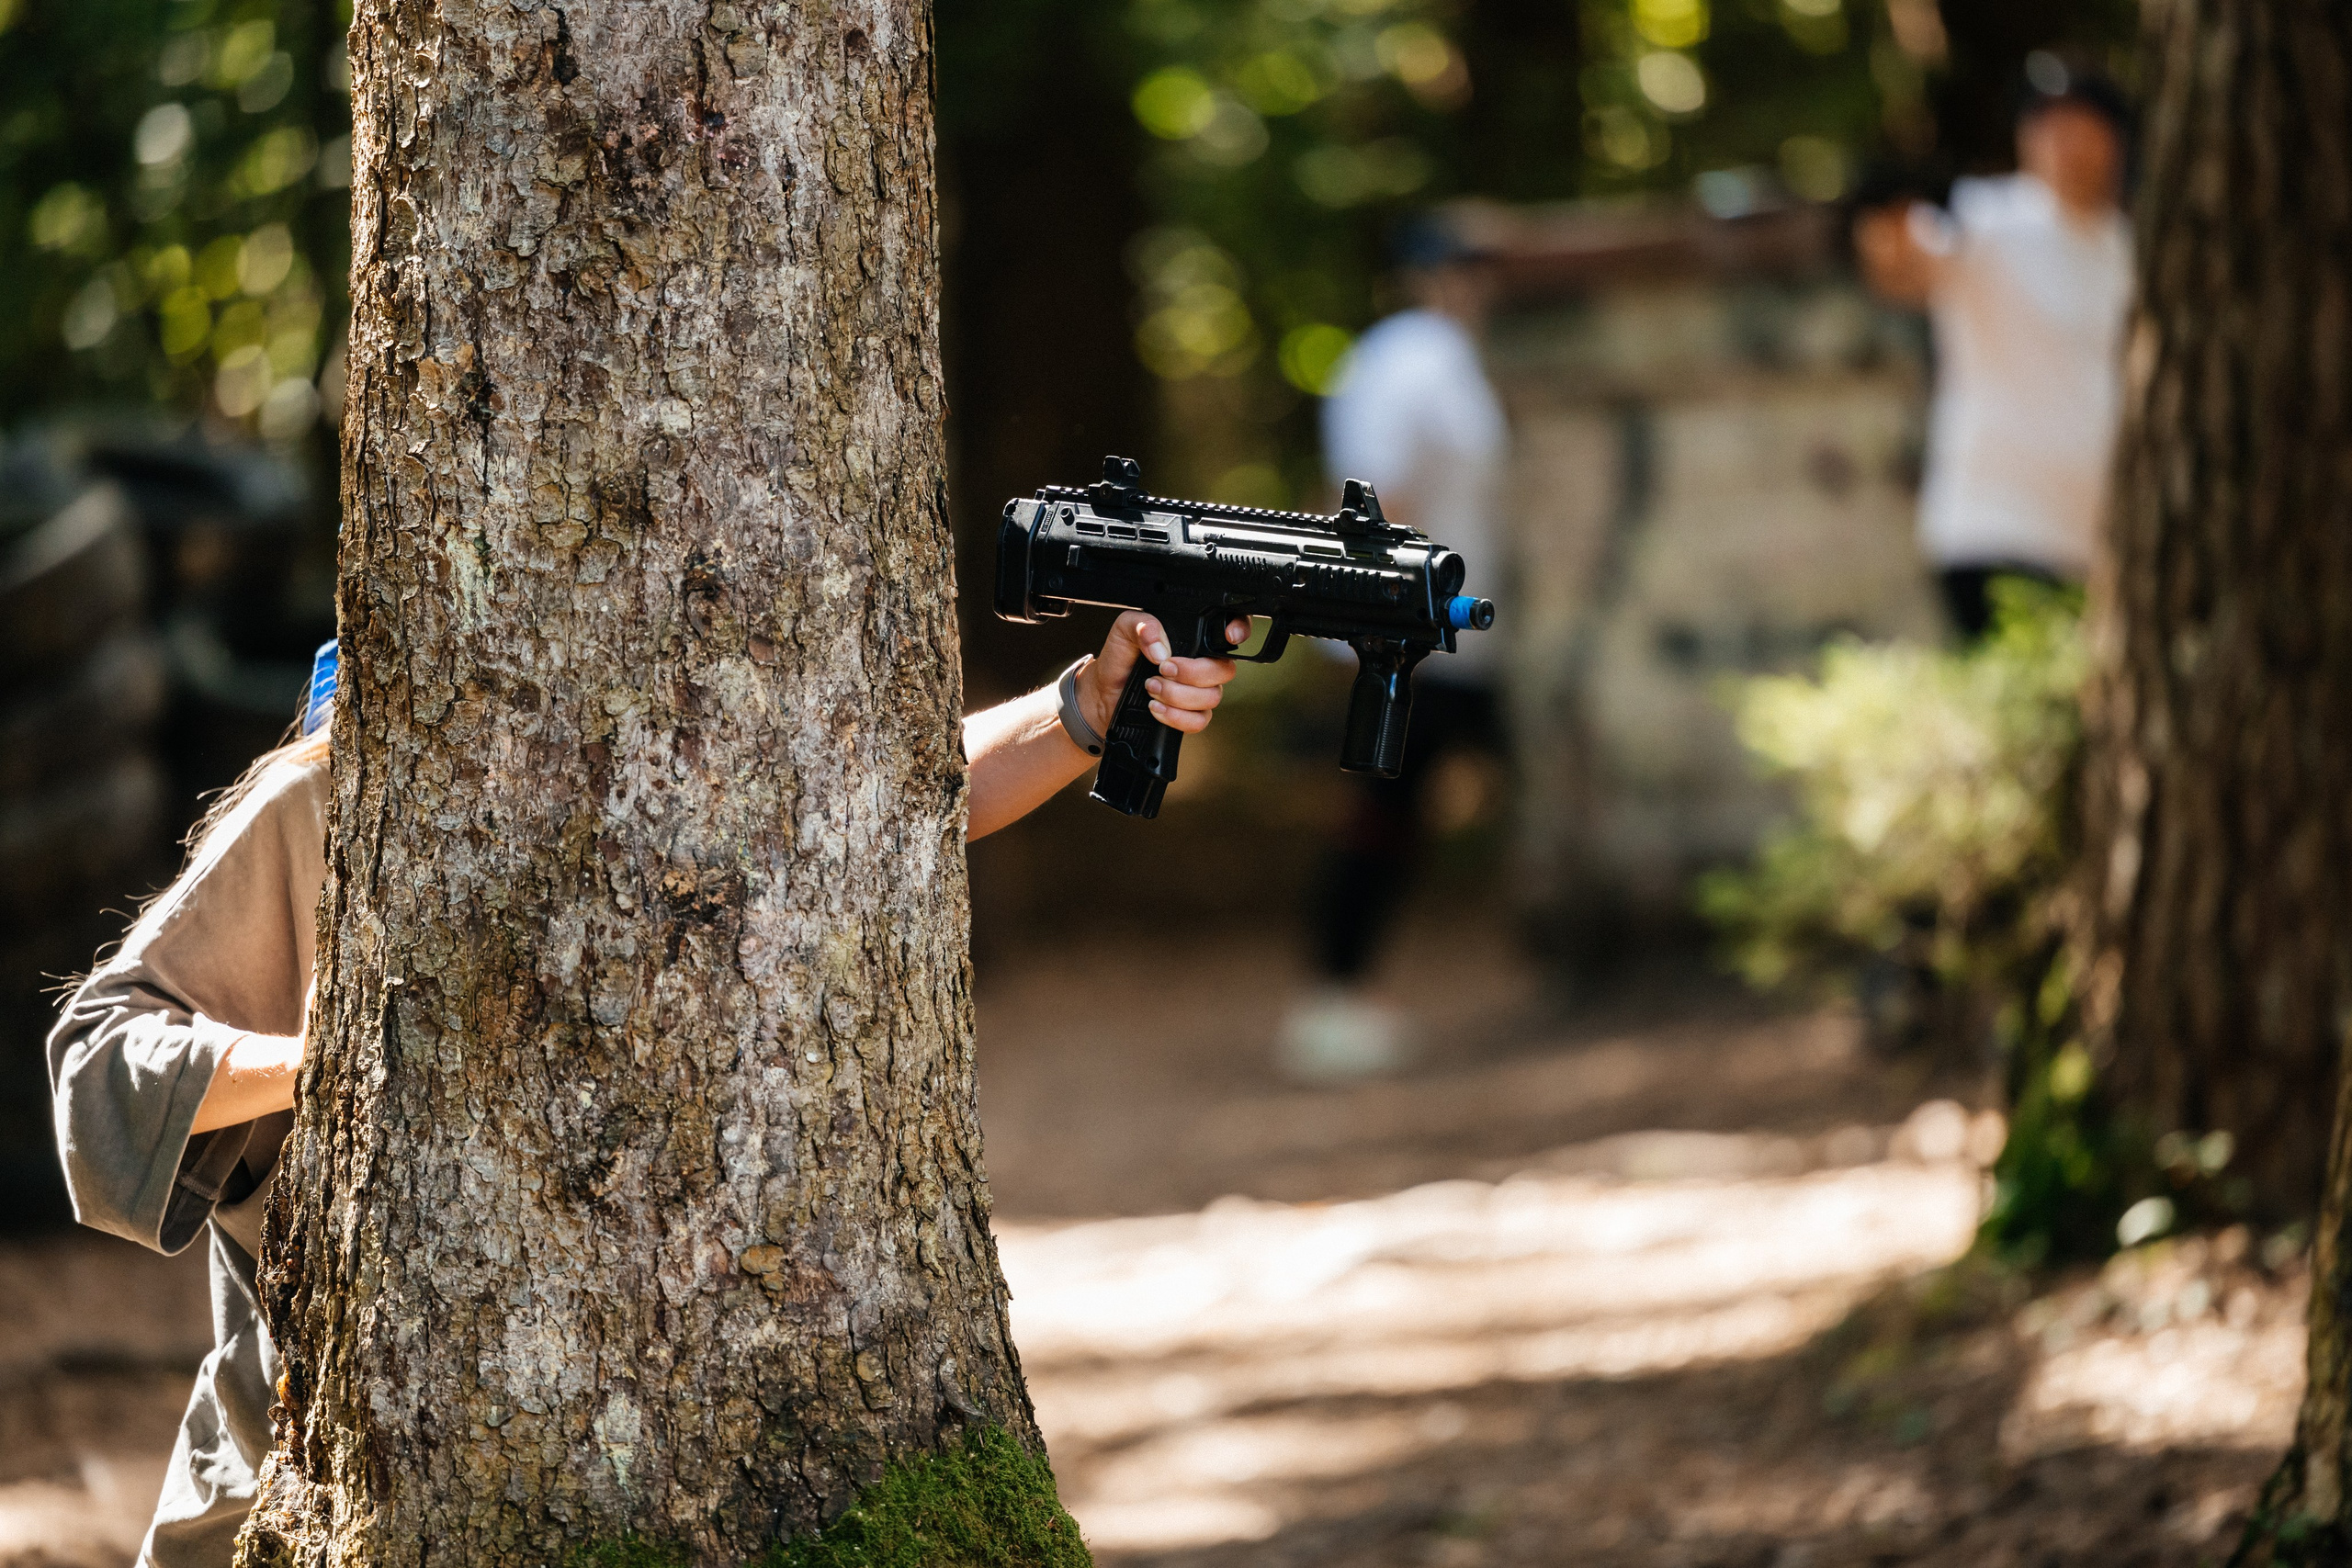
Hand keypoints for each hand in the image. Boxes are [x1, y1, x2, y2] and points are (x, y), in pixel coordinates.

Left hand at [1077, 611, 1251, 736]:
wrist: (1102, 696)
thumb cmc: (1118, 661)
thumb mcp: (1123, 632)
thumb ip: (1141, 625)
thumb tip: (1161, 646)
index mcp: (1190, 639)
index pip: (1228, 629)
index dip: (1240, 629)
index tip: (1229, 635)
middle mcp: (1201, 665)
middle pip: (1224, 669)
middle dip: (1192, 672)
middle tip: (1162, 669)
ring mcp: (1198, 693)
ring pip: (1212, 697)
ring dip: (1178, 695)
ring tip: (1150, 688)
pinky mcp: (1190, 716)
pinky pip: (1200, 721)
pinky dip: (1176, 717)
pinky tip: (1156, 709)